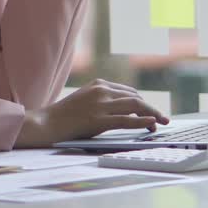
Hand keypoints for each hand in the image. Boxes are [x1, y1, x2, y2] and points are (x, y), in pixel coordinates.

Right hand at [13, 79, 170, 147]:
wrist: (45, 123)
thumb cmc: (64, 115)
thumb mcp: (84, 101)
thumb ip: (102, 100)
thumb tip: (123, 110)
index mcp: (98, 84)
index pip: (129, 92)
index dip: (143, 103)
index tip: (151, 113)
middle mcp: (101, 90)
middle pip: (135, 97)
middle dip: (151, 108)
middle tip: (162, 119)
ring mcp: (100, 104)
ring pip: (135, 106)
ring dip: (152, 115)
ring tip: (161, 123)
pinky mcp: (98, 120)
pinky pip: (126, 119)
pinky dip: (141, 121)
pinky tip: (151, 123)